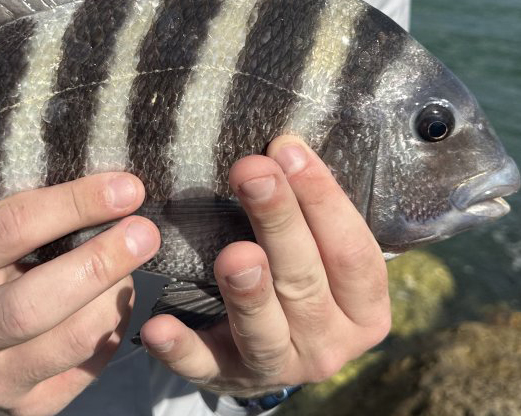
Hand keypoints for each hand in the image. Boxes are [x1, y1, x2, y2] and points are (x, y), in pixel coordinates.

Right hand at [0, 173, 159, 415]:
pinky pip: (89, 367)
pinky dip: (112, 328)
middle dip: (99, 265)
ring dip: (115, 297)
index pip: (9, 231)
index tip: (126, 188)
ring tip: (128, 265)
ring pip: (73, 342)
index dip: (74, 205)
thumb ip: (30, 219)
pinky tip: (112, 301)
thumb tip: (115, 192)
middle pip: (34, 305)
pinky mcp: (23, 407)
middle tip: (145, 233)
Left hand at [139, 136, 390, 396]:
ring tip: (233, 256)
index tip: (287, 149)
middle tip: (251, 172)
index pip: (353, 252)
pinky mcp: (225, 377)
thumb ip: (310, 210)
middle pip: (305, 282)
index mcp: (363, 308)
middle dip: (279, 223)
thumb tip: (282, 143)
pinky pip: (201, 364)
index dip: (323, 200)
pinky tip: (157, 326)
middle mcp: (329, 344)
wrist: (272, 351)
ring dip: (247, 292)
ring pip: (264, 329)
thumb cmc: (299, 277)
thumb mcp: (320, 251)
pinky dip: (180, 347)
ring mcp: (277, 366)